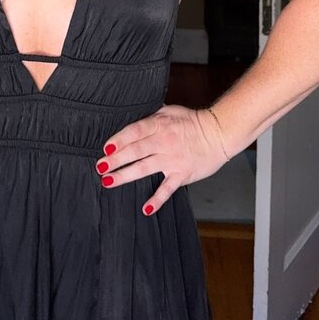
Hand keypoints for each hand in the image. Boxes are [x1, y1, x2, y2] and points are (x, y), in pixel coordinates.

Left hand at [94, 104, 230, 214]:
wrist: (218, 133)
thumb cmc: (193, 121)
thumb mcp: (169, 110)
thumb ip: (150, 116)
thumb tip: (131, 114)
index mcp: (159, 125)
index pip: (135, 132)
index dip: (120, 140)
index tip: (106, 148)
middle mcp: (164, 142)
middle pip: (136, 151)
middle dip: (116, 159)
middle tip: (100, 166)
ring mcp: (172, 160)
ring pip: (145, 168)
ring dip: (126, 175)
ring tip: (108, 181)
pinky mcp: (182, 174)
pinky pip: (167, 189)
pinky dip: (157, 200)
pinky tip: (146, 208)